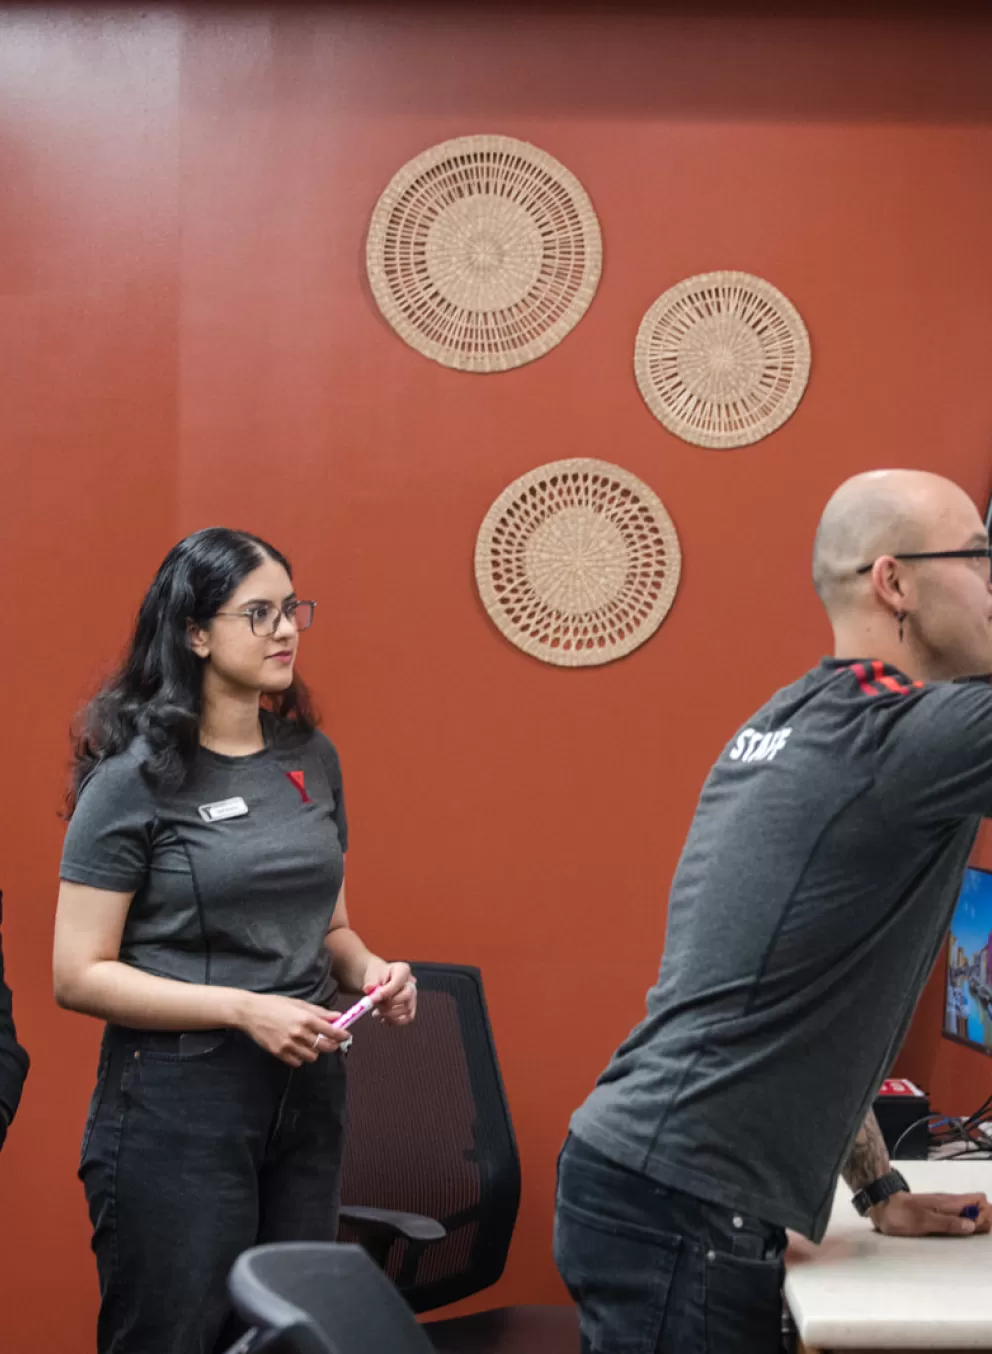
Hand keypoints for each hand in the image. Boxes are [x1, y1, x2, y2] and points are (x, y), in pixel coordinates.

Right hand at [238, 993, 350, 1066]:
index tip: (346, 1035)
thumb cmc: (274, 1004)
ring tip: (310, 1043)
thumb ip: (319, 1012)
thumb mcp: (298, 1003)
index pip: (331, 1031)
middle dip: (331, 1045)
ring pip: (312, 1057)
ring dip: (314, 1051)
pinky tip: (297, 1049)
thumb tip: (337, 1016)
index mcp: (305, 1018)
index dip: (341, 1034)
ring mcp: (288, 1044)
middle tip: (331, 1041)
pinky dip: (300, 1058)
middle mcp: (299, 1033)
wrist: (250, 1012)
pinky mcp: (279, 1053)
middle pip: (324, 1047)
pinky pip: (297, 1062)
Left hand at [362, 958, 416, 1025]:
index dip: (386, 992)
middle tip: (376, 1006)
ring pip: (407, 1009)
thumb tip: (368, 989)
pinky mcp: (411, 1008)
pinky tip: (383, 1018)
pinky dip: (394, 1021)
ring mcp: (413, 997)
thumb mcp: (372, 976)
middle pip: (407, 995)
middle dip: (390, 1004)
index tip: (372, 999)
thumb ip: (371, 983)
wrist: (379, 981)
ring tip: (376, 1012)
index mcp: (403, 970)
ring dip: (389, 1014)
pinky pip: (407, 1018)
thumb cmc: (377, 977)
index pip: (398, 982)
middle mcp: (411, 984)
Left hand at [870, 1191, 991, 1236]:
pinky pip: (956, 1215)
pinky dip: (963, 1222)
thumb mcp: (925, 1222)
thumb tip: (972, 1225)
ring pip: (967, 1210)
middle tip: (979, 1234)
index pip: (978, 1199)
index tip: (981, 1228)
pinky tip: (959, 1233)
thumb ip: (948, 1223)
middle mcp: (948, 1202)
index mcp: (948, 1202)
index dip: (986, 1213)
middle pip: (976, 1205)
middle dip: (983, 1218)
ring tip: (973, 1235)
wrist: (881, 1205)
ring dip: (974, 1221)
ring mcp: (941, 1206)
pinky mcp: (934, 1211)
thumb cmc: (902, 1215)